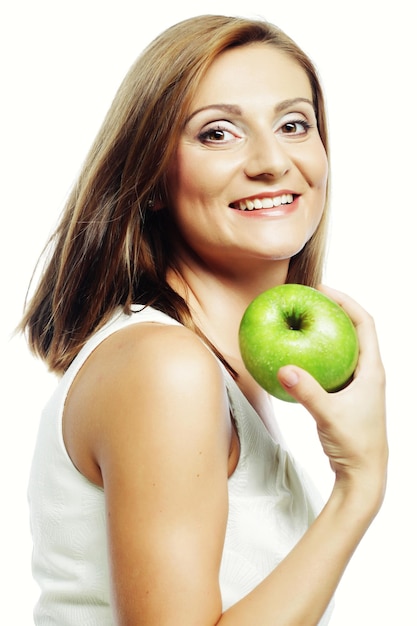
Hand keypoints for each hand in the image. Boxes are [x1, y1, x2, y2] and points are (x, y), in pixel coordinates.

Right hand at [277, 286, 387, 507]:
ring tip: (300, 321)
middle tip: (307, 300)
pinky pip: (329, 366)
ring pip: (340, 348)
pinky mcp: (346, 396)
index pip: (365, 323)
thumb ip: (306, 392)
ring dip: (323, 333)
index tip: (323, 290)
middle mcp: (367, 373)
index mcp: (372, 370)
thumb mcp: (330, 416)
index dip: (347, 302)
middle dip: (332, 312)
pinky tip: (295, 357)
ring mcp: (357, 384)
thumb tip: (283, 368)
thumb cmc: (355, 445)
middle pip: (353, 330)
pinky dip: (314, 356)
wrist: (363, 475)